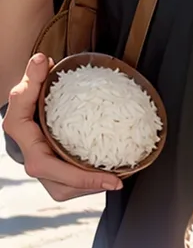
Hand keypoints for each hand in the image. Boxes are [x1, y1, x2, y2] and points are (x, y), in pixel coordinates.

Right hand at [2, 53, 122, 200]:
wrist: (21, 118)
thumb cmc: (26, 104)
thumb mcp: (27, 88)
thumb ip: (35, 75)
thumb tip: (42, 59)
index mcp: (24, 139)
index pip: (43, 163)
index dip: (74, 174)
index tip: (104, 175)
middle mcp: (32, 160)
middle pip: (60, 184)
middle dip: (88, 184)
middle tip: (116, 180)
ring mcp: (43, 171)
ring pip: (65, 188)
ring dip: (89, 185)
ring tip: (115, 179)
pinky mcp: (53, 174)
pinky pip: (70, 184)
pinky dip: (88, 180)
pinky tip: (107, 173)